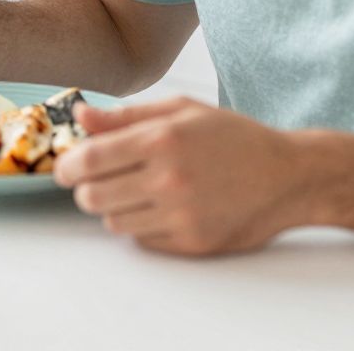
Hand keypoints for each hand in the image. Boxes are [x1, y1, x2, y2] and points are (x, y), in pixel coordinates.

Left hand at [55, 97, 309, 255]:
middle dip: (85, 189)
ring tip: (134, 191)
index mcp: (162, 140)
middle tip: (95, 181)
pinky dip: (141, 225)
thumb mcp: (181, 111)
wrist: (288, 176)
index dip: (67, 165)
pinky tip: (160, 208)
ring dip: (113, 208)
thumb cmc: (233, 137)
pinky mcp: (192, 242)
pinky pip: (142, 240)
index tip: (65, 167)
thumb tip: (81, 117)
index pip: (90, 159)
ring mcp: (181, 214)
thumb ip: (125, 116)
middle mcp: (168, 179)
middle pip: (92, 196)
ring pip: (113, 222)